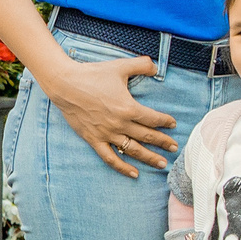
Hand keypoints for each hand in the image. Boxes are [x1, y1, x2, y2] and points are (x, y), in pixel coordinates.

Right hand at [43, 53, 178, 177]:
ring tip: (162, 164)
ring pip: (133, 150)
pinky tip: (134, 174)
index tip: (173, 124)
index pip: (153, 118)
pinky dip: (123, 167)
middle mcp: (120, 124)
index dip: (165, 122)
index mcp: (128, 108)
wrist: (65, 85)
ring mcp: (107, 134)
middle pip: (147, 136)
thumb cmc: (92, 74)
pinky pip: (111, 158)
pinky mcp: (94, 140)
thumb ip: (142, 65)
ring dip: (149, 158)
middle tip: (175, 148)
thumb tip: (156, 66)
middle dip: (163, 143)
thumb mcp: (120, 66)